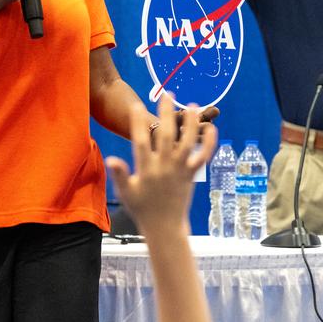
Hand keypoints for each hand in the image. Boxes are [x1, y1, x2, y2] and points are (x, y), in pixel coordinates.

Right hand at [108, 94, 217, 235]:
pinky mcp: (191, 175)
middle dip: (166, 113)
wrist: (164, 227)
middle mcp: (164, 167)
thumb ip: (119, 174)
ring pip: (187, 142)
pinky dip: (209, 142)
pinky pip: (202, 156)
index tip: (136, 106)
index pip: (140, 141)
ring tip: (191, 105)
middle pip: (166, 135)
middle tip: (166, 94)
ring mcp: (180, 170)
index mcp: (145, 169)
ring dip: (190, 123)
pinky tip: (211, 128)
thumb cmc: (142, 208)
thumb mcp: (126, 192)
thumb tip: (111, 159)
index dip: (138, 122)